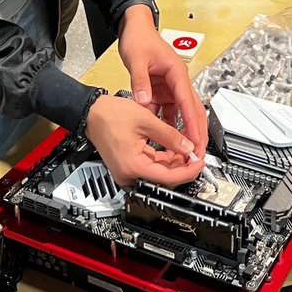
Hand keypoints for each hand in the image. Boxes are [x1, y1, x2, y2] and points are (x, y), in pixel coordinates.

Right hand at [84, 94, 202, 186]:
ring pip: (158, 172)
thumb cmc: (110, 115)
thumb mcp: (146, 121)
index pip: (168, 177)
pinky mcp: (128, 166)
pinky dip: (163, 158)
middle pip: (164, 177)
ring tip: (186, 147)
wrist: (91, 113)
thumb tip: (187, 146)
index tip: (199, 163)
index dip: (188, 171)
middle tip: (196, 153)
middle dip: (182, 165)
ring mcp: (127, 172)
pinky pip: (150, 166)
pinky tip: (172, 147)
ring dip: (174, 161)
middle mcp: (128, 174)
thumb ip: (169, 135)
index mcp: (132, 166)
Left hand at [117, 5, 207, 154]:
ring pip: (182, 112)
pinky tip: (165, 137)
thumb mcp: (136, 60)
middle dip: (196, 131)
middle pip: (192, 110)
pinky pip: (168, 110)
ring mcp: (171, 86)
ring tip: (183, 150)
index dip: (192, 123)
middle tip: (197, 151)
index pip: (188, 101)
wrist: (134, 29)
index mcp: (176, 72)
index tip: (195, 140)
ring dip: (183, 131)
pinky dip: (167, 123)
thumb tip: (143, 102)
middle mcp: (177, 80)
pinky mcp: (162, 90)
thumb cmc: (140, 39)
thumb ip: (140, 82)